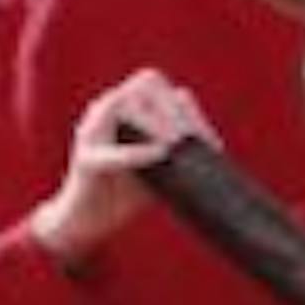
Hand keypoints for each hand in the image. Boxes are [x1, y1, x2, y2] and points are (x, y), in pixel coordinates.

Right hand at [31, 69, 214, 270]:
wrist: (88, 223)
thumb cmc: (125, 193)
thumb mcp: (162, 172)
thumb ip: (182, 157)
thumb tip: (218, 157)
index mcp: (127, 109)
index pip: (162, 87)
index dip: (190, 109)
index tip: (211, 142)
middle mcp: (108, 111)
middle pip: (147, 82)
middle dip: (175, 107)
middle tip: (194, 138)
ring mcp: (92, 131)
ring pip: (123, 103)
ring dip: (156, 120)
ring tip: (178, 143)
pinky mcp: (86, 160)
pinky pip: (112, 153)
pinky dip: (138, 152)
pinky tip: (161, 153)